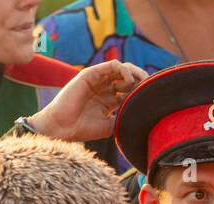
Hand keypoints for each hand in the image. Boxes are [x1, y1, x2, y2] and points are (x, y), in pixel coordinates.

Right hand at [30, 61, 147, 141]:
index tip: (150, 99)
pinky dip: (124, 69)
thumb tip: (143, 112)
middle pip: (129, 79)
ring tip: (142, 82)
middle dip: (141, 82)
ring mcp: (98, 80)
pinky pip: (113, 65)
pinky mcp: (91, 73)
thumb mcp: (110, 125)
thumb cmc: (83, 128)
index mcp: (110, 101)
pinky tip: (129, 80)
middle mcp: (105, 88)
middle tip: (149, 88)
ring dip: (136, 73)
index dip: (141, 93)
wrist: (62, 127)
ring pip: (122, 69)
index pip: (131, 91)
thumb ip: (124, 115)